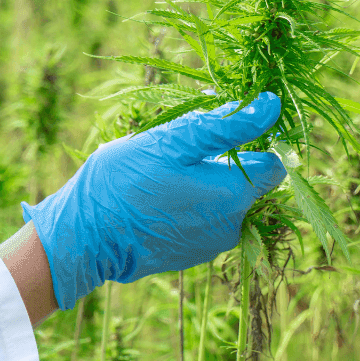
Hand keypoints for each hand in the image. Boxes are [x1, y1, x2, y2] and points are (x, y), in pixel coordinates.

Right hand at [22, 92, 286, 310]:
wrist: (83, 239)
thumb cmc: (125, 182)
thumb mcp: (173, 142)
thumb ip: (226, 124)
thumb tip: (271, 105)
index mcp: (235, 195)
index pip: (275, 164)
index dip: (256, 141)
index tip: (225, 128)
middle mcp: (233, 226)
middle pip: (248, 183)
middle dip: (225, 161)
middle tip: (182, 149)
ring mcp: (211, 245)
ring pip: (224, 201)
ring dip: (205, 183)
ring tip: (164, 173)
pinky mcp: (190, 255)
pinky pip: (204, 220)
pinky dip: (191, 205)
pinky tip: (159, 196)